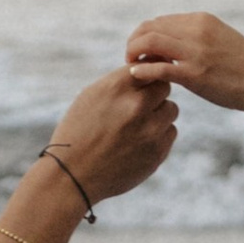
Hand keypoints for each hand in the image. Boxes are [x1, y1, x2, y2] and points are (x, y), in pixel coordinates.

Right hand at [47, 67, 178, 201]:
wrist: (72, 176)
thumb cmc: (78, 132)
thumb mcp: (91, 97)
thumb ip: (121, 82)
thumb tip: (150, 67)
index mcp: (117, 87)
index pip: (150, 66)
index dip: (146, 75)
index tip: (141, 83)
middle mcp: (136, 105)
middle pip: (164, 87)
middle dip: (153, 94)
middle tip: (138, 107)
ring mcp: (150, 130)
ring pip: (171, 110)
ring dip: (159, 114)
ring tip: (136, 126)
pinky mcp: (157, 152)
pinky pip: (170, 132)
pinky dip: (159, 135)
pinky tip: (138, 142)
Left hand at [123, 12, 243, 115]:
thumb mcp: (220, 38)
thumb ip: (197, 36)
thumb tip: (173, 41)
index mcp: (202, 20)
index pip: (160, 21)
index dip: (145, 35)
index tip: (142, 50)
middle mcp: (196, 30)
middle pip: (149, 28)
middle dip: (134, 42)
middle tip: (130, 57)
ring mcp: (195, 52)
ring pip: (148, 42)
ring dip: (133, 53)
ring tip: (132, 66)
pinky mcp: (194, 74)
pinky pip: (157, 68)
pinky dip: (141, 70)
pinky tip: (136, 76)